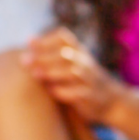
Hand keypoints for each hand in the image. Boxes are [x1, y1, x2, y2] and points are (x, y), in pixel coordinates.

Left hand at [22, 28, 138, 139]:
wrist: (114, 101)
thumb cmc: (85, 81)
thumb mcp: (75, 64)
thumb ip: (55, 56)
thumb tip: (28, 45)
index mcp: (79, 53)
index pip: (64, 38)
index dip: (47, 39)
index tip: (29, 43)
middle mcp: (85, 63)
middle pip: (65, 54)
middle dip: (44, 56)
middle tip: (24, 60)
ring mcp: (90, 80)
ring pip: (72, 71)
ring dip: (52, 72)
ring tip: (35, 74)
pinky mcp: (92, 97)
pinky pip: (79, 93)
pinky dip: (64, 91)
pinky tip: (52, 92)